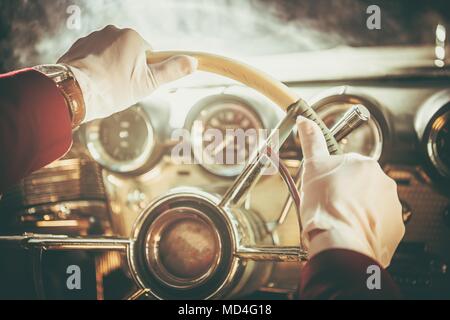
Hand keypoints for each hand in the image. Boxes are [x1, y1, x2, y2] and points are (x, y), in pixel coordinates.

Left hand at [58, 25, 196, 121]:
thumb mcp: (149, 83)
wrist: (75, 91)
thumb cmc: (114, 88)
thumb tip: (194, 62)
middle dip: (127, 69)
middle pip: (129, 53)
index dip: (144, 72)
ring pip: (110, 55)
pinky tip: (93, 82)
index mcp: (132, 37)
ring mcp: (93, 37)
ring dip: (110, 68)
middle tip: (120, 87)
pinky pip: (93, 57)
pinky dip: (95, 68)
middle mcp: (112, 31)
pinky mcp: (78, 46)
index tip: (135, 84)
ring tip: (105, 86)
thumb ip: (172, 71)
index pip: (148, 54)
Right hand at [296, 117, 404, 267]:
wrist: (339, 240)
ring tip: (341, 220)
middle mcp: (382, 181)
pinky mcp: (394, 226)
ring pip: (371, 203)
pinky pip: (380, 222)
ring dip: (358, 209)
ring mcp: (390, 204)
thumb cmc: (325, 206)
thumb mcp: (312, 168)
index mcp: (363, 164)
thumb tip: (305, 121)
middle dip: (348, 193)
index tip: (327, 189)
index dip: (333, 179)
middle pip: (361, 184)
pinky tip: (352, 229)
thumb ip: (311, 142)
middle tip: (331, 205)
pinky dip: (368, 225)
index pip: (348, 166)